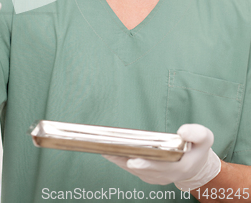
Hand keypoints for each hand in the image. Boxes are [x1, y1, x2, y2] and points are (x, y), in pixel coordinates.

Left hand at [103, 124, 220, 190]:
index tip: (133, 160)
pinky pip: (132, 169)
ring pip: (134, 170)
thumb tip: (183, 131)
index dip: (146, 164)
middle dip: (125, 160)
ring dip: (119, 160)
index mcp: (180, 167)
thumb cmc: (198, 148)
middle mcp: (165, 176)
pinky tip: (109, 152)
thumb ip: (197, 133)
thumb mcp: (205, 137)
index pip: (161, 167)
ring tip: (104, 149)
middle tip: (109, 151)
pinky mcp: (148, 176)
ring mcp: (156, 178)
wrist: (197, 165)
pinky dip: (121, 161)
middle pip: (142, 168)